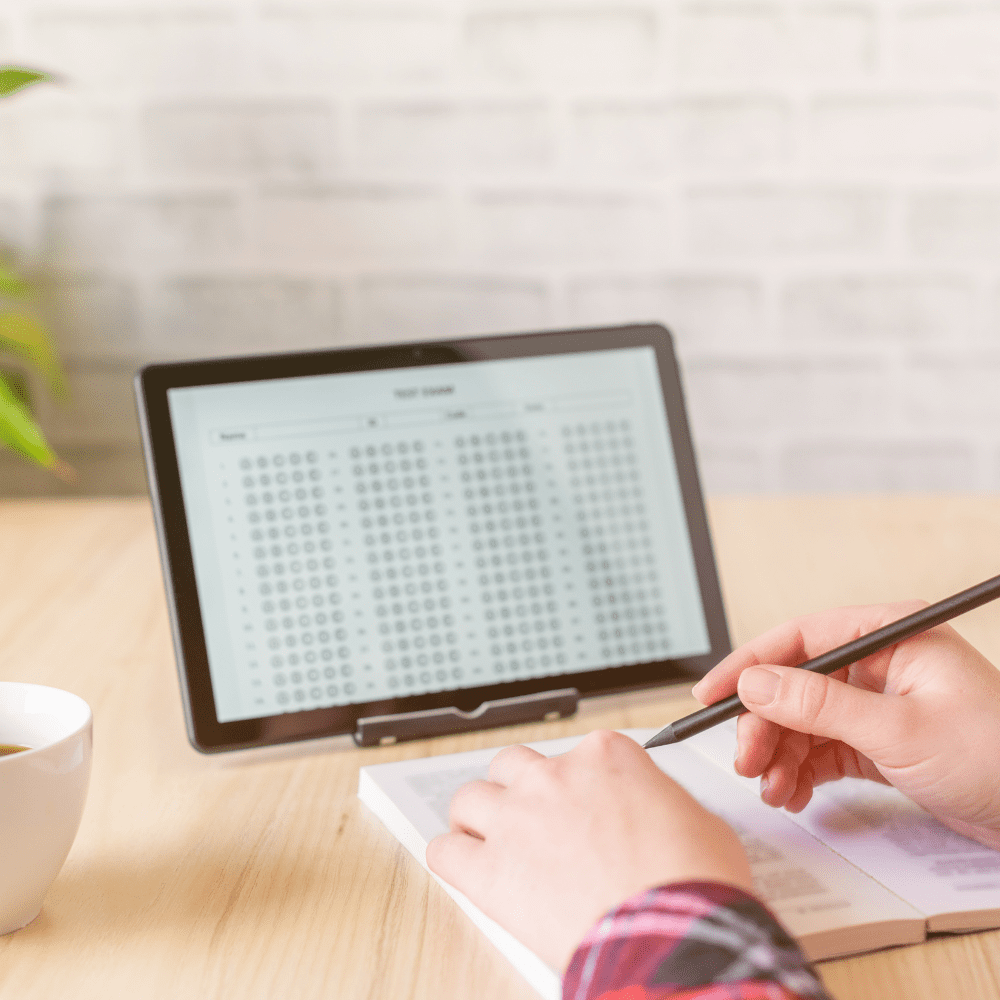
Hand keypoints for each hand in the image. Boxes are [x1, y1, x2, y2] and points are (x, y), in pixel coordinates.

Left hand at [425, 730, 751, 971]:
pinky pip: (444, 851)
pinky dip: (450, 858)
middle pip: (513, 765)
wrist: (676, 937)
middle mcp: (554, 777)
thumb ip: (658, 801)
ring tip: (488, 840)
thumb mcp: (698, 820)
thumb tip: (653, 814)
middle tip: (530, 818)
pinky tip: (463, 868)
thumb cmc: (695, 885)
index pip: (577, 753)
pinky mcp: (489, 871)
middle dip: (519, 789)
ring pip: (469, 798)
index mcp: (605, 756)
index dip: (580, 783)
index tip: (582, 803)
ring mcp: (516, 819)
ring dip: (478, 818)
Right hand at [693, 602, 999, 848]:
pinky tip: (792, 792)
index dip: (749, 665)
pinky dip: (800, 771)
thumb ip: (819, 704)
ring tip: (773, 787)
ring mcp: (876, 704)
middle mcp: (879, 666)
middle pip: (794, 684)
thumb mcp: (899, 729)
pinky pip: (821, 748)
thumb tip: (755, 683)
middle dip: (765, 724)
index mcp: (890, 637)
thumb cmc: (996, 757)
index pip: (800, 639)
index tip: (711, 694)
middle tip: (745, 758)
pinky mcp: (877, 741)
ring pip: (802, 720)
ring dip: (779, 754)